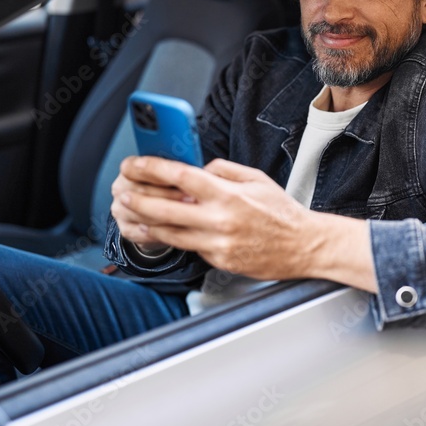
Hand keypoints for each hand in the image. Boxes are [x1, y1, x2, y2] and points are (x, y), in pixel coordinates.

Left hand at [110, 156, 376, 289]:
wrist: (304, 246)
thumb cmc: (281, 212)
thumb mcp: (255, 178)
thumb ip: (222, 170)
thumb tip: (196, 170)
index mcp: (228, 194)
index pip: (181, 177)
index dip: (152, 169)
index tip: (134, 164)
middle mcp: (220, 220)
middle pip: (165, 209)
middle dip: (138, 199)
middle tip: (122, 192)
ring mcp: (218, 243)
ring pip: (169, 234)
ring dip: (143, 223)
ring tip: (127, 214)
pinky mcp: (219, 261)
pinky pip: (187, 248)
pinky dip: (168, 239)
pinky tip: (153, 232)